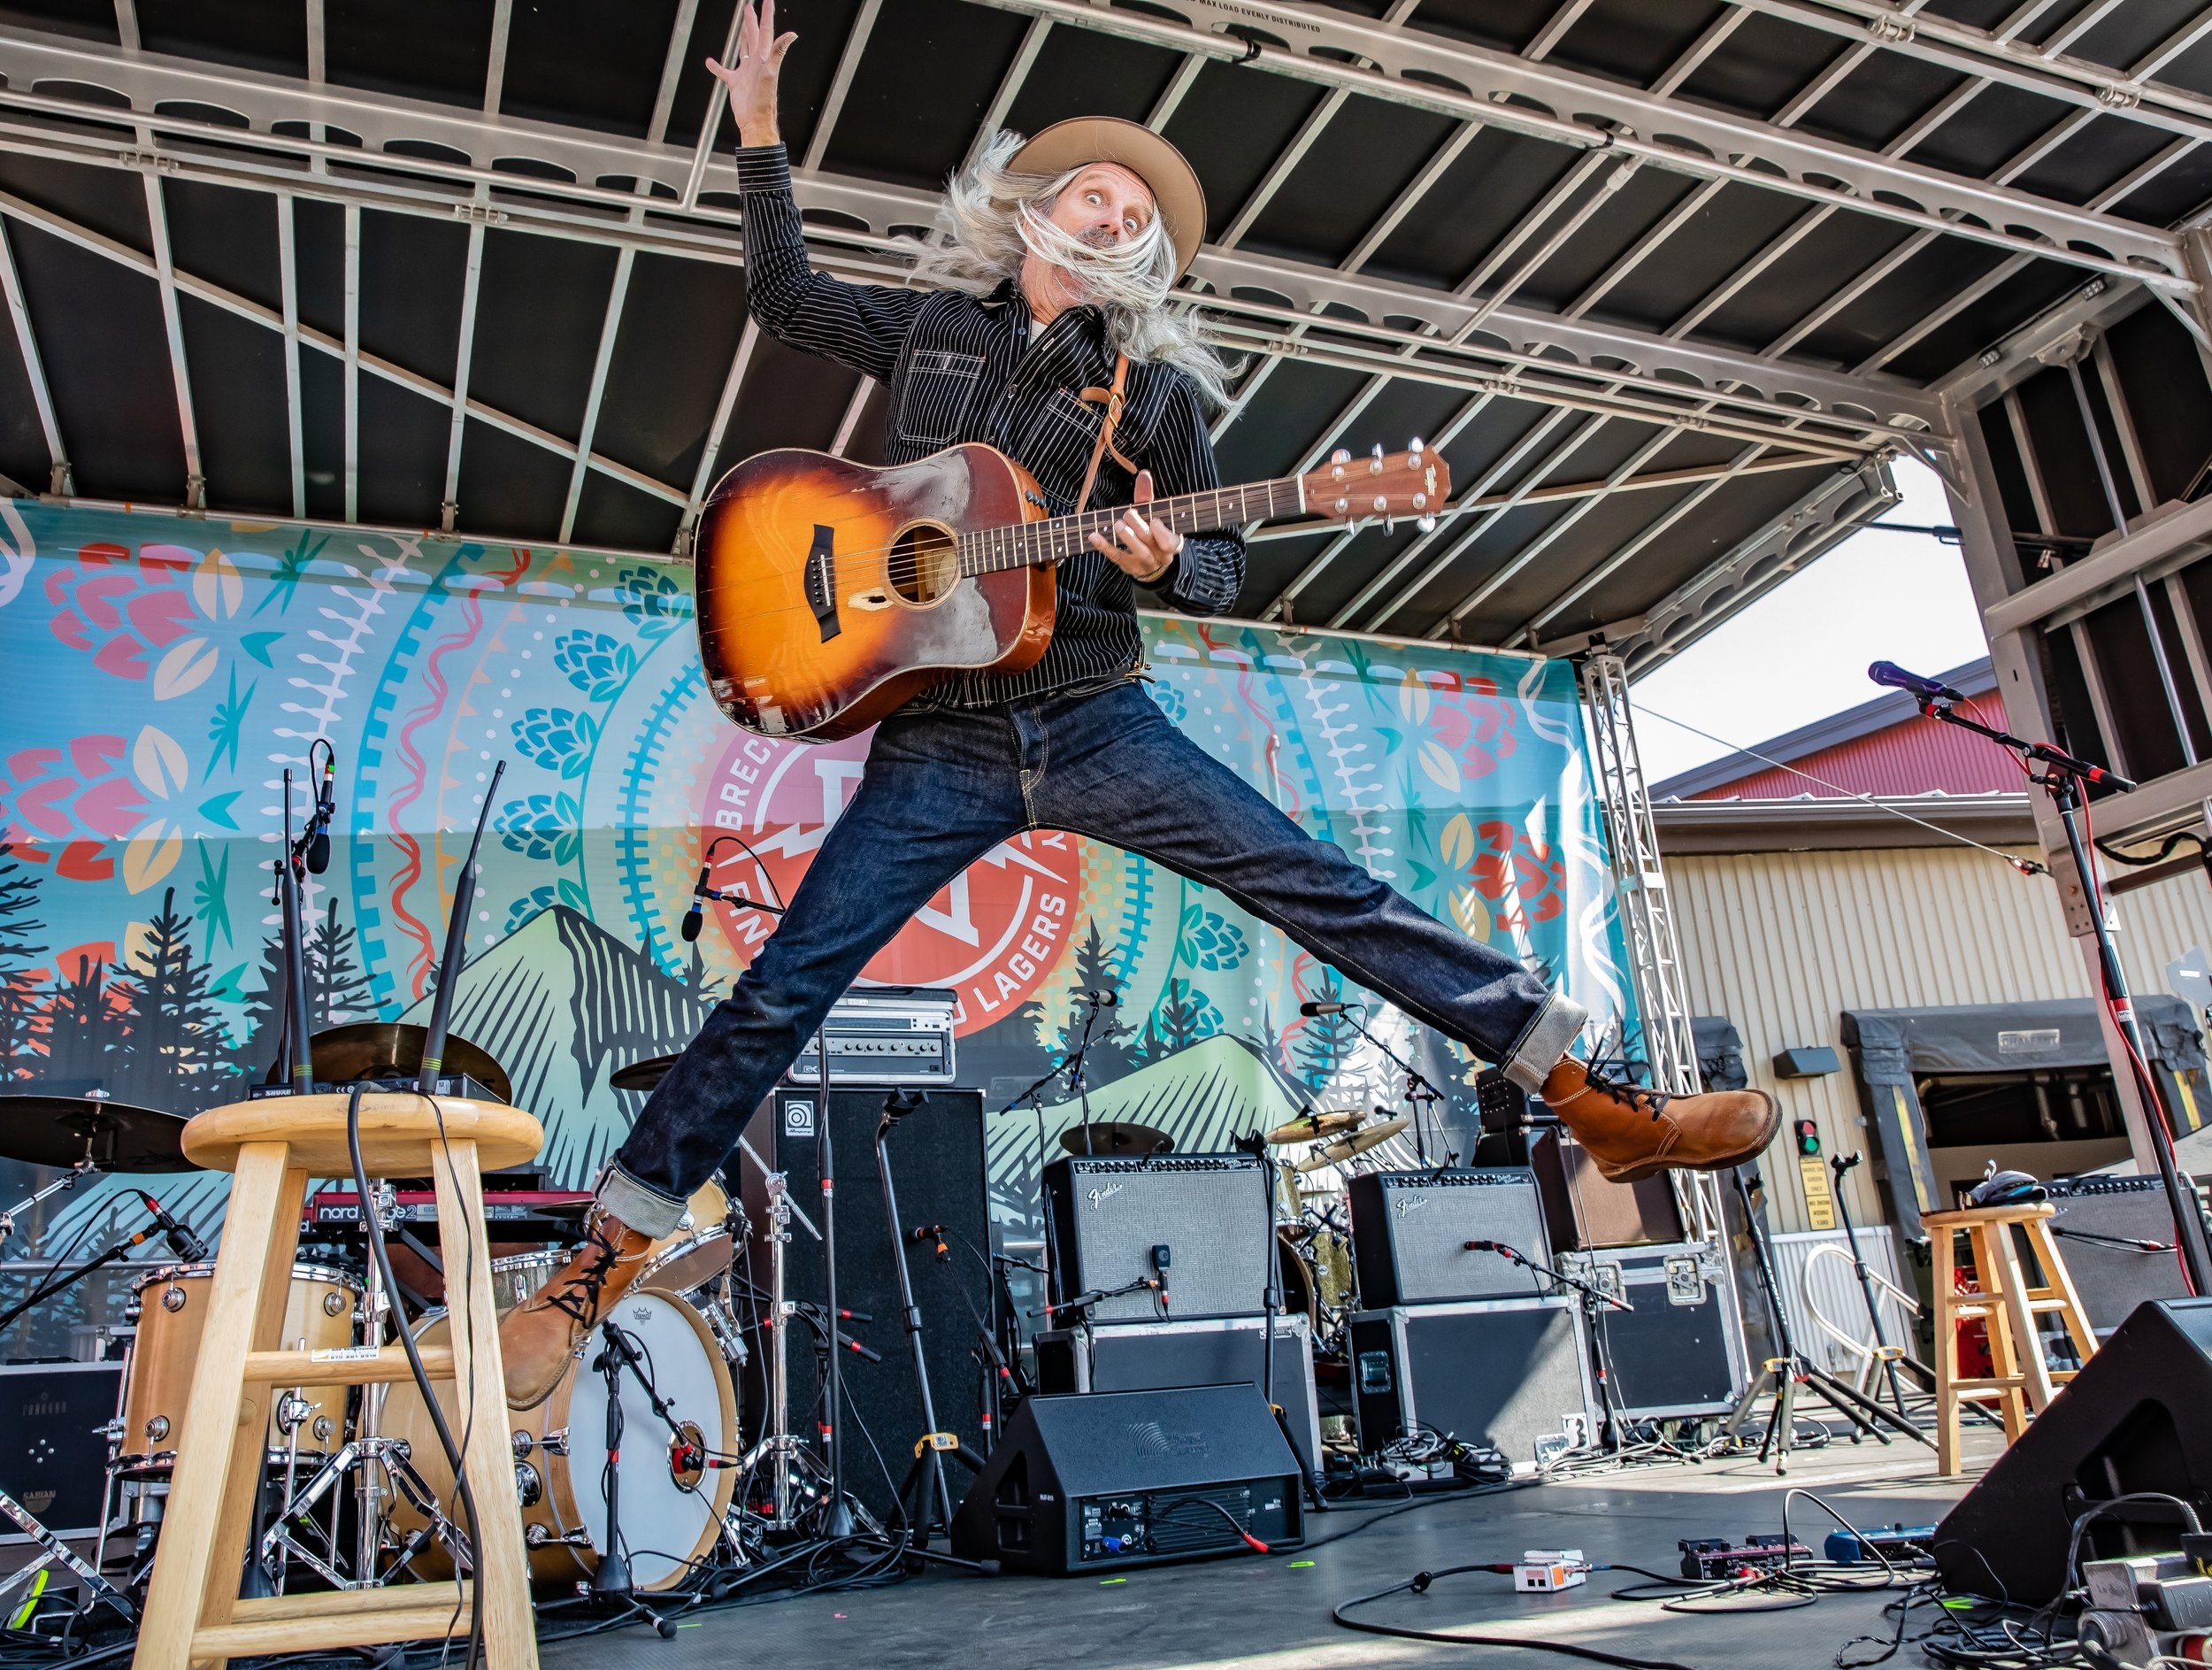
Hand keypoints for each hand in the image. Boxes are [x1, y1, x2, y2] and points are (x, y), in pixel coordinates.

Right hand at [707, 0, 796, 148]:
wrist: (755, 121)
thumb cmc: (763, 100)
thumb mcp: (770, 72)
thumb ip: (779, 52)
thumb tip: (792, 34)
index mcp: (764, 57)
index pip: (767, 30)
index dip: (767, 14)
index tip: (768, 0)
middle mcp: (756, 62)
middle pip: (754, 36)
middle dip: (753, 21)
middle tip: (749, 7)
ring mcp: (746, 72)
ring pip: (743, 48)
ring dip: (743, 36)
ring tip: (742, 24)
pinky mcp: (736, 83)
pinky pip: (724, 71)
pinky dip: (717, 67)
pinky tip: (710, 62)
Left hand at [1089, 470, 1182, 584]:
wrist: (1153, 563)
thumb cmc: (1154, 533)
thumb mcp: (1156, 516)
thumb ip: (1148, 497)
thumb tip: (1143, 474)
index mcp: (1172, 543)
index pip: (1170, 542)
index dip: (1162, 533)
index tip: (1154, 521)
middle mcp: (1160, 556)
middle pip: (1150, 542)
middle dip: (1139, 527)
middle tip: (1128, 514)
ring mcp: (1145, 563)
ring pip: (1138, 552)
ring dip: (1127, 538)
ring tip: (1118, 524)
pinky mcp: (1128, 566)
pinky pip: (1116, 556)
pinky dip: (1104, 546)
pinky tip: (1094, 536)